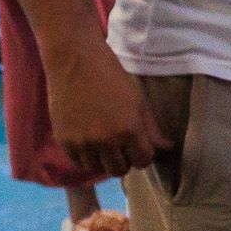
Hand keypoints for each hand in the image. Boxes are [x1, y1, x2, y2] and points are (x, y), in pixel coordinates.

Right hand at [43, 42, 164, 185]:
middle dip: (124, 160)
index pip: (143, 161)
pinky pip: (78, 161)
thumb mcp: (138, 100)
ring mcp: (83, 143)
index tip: (139, 146)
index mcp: (129, 130)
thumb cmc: (111, 76)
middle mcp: (105, 141)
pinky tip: (88, 139)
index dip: (143, 154)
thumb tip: (166, 148)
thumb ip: (151, 128)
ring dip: (103, 159)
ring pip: (98, 169)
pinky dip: (85, 155)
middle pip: (119, 170)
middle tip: (121, 145)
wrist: (75, 60)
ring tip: (103, 142)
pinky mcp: (64, 141)